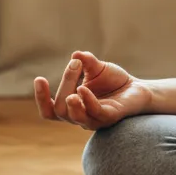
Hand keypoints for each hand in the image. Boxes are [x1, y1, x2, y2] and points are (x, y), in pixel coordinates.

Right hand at [33, 51, 151, 130]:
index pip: (50, 110)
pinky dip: (88, 101)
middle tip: (75, 65)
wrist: (137, 88)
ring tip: (73, 88)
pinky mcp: (109, 117)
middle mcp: (80, 116)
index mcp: (72, 106)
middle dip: (65, 85)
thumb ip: (87, 62)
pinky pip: (95, 113)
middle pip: (61, 108)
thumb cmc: (113, 80)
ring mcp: (94, 119)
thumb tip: (75, 55)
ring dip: (71, 102)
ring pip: (75, 115)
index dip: (41, 98)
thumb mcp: (97, 68)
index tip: (39, 78)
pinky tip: (84, 89)